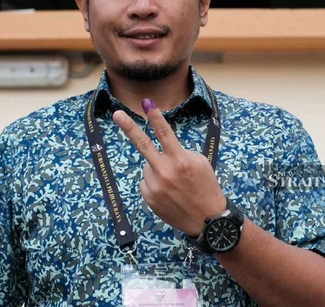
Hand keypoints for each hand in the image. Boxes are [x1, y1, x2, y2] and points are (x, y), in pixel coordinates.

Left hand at [112, 100, 225, 236]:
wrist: (207, 220)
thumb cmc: (206, 186)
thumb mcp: (199, 163)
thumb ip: (179, 152)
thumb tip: (161, 148)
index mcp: (181, 160)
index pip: (165, 134)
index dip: (155, 117)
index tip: (147, 103)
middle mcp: (165, 172)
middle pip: (143, 145)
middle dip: (129, 128)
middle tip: (117, 114)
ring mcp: (155, 186)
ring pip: (148, 166)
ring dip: (157, 169)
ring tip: (174, 184)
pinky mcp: (149, 197)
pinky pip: (146, 181)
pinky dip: (154, 183)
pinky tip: (168, 192)